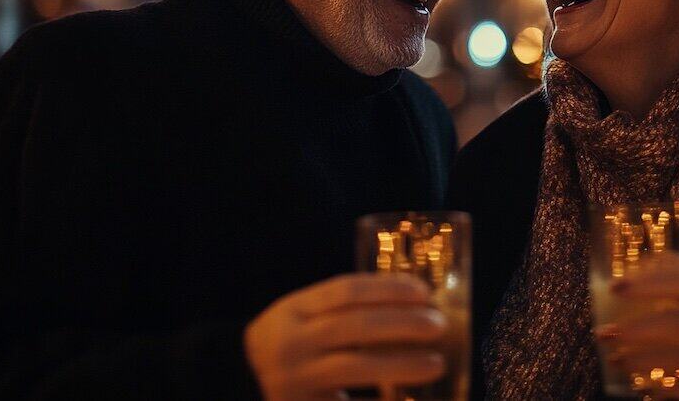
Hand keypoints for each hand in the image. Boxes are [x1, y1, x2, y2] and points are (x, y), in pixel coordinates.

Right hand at [244, 273, 446, 400]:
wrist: (240, 381)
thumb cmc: (288, 342)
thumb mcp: (303, 314)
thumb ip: (344, 307)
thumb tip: (414, 303)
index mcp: (294, 309)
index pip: (347, 289)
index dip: (389, 288)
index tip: (424, 292)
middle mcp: (292, 342)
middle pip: (355, 326)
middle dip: (402, 323)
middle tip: (438, 325)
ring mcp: (295, 379)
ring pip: (354, 367)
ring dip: (400, 364)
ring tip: (436, 362)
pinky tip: (408, 400)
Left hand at [595, 253, 678, 399]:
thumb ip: (678, 277)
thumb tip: (635, 263)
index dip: (646, 283)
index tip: (615, 287)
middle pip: (676, 324)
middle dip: (635, 330)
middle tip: (605, 332)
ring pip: (673, 359)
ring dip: (636, 359)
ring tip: (612, 355)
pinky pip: (676, 385)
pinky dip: (648, 381)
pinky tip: (630, 375)